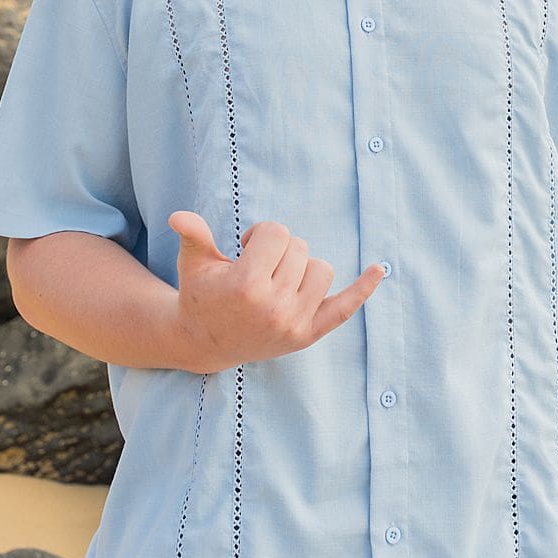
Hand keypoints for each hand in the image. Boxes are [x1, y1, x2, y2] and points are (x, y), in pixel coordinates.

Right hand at [167, 211, 384, 371]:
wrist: (205, 342)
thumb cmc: (200, 294)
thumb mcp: (193, 263)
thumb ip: (193, 235)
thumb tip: (178, 215)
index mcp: (246, 287)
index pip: (276, 233)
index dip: (260, 235)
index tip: (244, 250)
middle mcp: (274, 308)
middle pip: (299, 247)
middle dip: (279, 249)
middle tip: (256, 267)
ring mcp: (294, 325)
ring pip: (321, 268)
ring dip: (301, 266)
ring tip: (276, 278)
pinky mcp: (307, 336)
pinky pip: (343, 309)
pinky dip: (362, 289)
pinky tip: (378, 270)